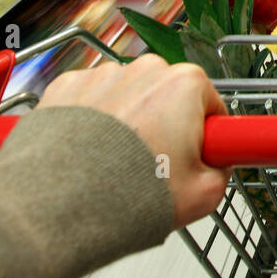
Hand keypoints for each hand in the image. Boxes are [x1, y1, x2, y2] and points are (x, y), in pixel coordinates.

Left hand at [39, 55, 229, 228]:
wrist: (55, 207)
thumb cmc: (124, 196)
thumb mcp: (204, 195)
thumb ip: (221, 171)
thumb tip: (216, 166)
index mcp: (186, 85)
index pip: (212, 105)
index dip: (207, 135)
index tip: (197, 156)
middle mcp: (144, 70)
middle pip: (168, 97)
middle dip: (166, 127)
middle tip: (156, 169)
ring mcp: (101, 75)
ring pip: (127, 98)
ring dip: (127, 124)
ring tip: (115, 167)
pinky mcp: (65, 87)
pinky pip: (89, 101)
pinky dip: (91, 123)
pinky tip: (88, 155)